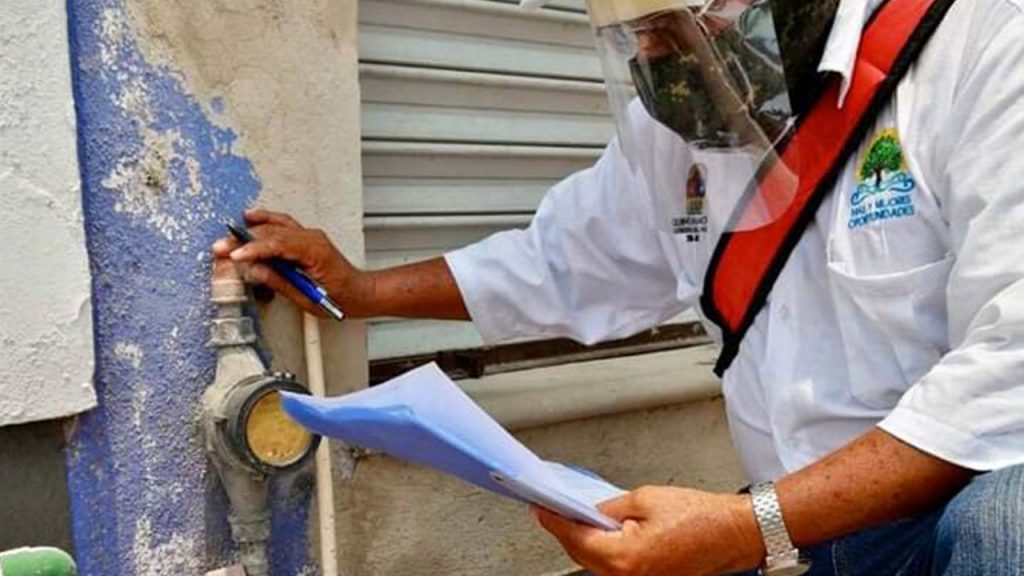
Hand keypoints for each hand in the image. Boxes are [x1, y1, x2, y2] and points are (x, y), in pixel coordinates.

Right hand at [212, 209, 373, 317]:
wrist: (359, 292)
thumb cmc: (341, 297)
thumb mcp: (308, 298)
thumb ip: (279, 282)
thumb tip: (253, 270)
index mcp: (316, 252)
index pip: (279, 245)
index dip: (254, 250)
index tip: (235, 255)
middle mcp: (313, 239)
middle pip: (273, 235)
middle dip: (244, 241)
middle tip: (220, 248)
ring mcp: (310, 236)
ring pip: (276, 226)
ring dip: (251, 230)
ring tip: (228, 235)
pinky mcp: (306, 239)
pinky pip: (283, 225)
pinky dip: (266, 221)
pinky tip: (250, 218)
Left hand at [533, 486, 763, 575]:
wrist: (735, 533)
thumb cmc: (702, 517)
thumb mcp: (645, 498)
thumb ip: (609, 507)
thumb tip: (588, 510)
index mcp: (624, 558)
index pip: (573, 537)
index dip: (553, 519)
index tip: (539, 508)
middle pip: (582, 553)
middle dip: (567, 529)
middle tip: (552, 508)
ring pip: (598, 562)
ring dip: (586, 540)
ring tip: (577, 515)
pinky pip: (616, 567)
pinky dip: (605, 549)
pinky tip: (602, 532)